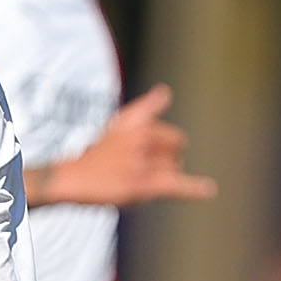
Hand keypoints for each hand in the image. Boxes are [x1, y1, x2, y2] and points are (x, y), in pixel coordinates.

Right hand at [32, 85, 215, 206]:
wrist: (71, 178)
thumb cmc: (97, 155)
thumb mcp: (119, 125)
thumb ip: (147, 107)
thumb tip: (166, 91)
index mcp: (134, 120)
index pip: (165, 125)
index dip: (167, 140)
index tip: (164, 145)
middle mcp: (139, 136)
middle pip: (176, 146)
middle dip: (169, 158)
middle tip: (144, 169)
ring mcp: (141, 161)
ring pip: (173, 168)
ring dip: (163, 177)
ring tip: (138, 181)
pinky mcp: (142, 184)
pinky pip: (176, 185)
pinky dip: (194, 189)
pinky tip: (209, 189)